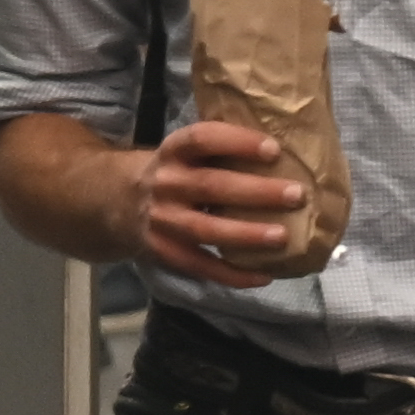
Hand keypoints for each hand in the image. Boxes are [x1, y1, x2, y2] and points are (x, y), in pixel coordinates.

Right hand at [124, 113, 312, 288]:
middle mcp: (165, 183)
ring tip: (282, 237)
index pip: (203, 139)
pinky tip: (263, 276)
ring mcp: (162, 219)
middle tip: (296, 195)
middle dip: (256, 192)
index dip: (238, 142)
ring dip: (246, 235)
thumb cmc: (176, 171)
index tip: (274, 149)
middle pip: (211, 186)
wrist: (118, 201)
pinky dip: (231, 274)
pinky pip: (199, 265)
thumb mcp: (187, 152)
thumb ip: (222, 150)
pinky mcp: (162, 250)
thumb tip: (290, 152)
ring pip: (206, 229)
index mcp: (174, 150)